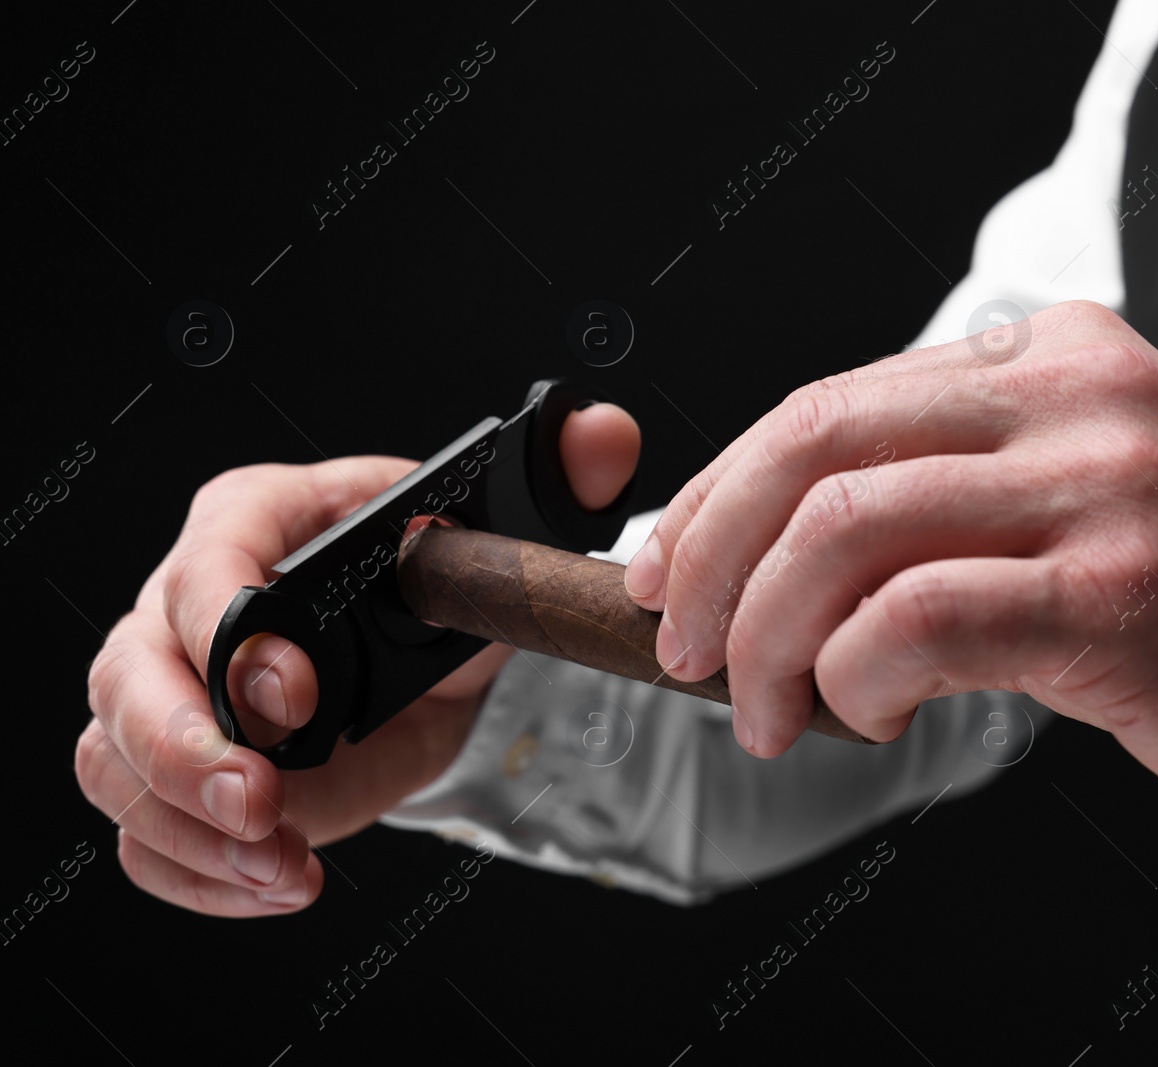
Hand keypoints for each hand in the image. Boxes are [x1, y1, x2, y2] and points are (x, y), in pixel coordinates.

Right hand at [76, 403, 638, 914]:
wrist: (432, 654)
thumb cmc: (441, 574)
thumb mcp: (504, 528)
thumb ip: (557, 477)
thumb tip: (601, 435)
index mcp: (259, 520)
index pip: (209, 564)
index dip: (233, 629)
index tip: (295, 695)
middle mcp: (189, 603)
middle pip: (132, 674)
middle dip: (185, 750)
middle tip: (261, 804)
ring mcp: (172, 694)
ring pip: (117, 758)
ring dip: (188, 827)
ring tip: (279, 865)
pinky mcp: (182, 772)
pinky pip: (144, 827)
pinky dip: (194, 870)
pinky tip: (271, 880)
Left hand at [625, 301, 1157, 845]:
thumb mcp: (1085, 493)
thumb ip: (955, 490)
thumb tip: (782, 551)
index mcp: (1052, 355)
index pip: (833, 402)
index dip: (724, 486)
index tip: (671, 560)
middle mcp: (1072, 395)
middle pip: (816, 445)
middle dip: (715, 551)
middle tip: (684, 641)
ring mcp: (1100, 486)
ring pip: (848, 529)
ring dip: (769, 633)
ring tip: (762, 709)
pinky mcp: (1117, 593)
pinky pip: (919, 616)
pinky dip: (852, 673)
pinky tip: (860, 714)